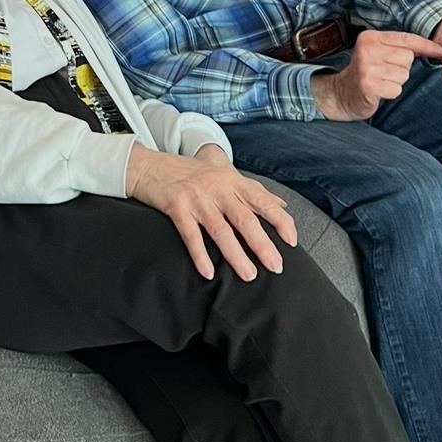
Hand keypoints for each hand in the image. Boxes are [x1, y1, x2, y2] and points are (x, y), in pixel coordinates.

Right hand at [126, 144, 298, 281]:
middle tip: (276, 266)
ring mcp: (197, 198)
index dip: (280, 220)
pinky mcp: (176, 207)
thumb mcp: (224, 174)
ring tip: (249, 275)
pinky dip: (200, 255)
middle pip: (245, 219)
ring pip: (221, 230)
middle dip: (262, 244)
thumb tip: (281, 205)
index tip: (292, 241)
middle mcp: (217, 188)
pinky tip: (208, 272)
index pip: (263, 201)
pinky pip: (191, 235)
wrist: (149, 166)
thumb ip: (253, 190)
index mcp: (232, 180)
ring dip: (236, 255)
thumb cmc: (190, 173)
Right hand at [311, 29, 441, 121]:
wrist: (342, 94)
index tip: (440, 50)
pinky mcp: (369, 85)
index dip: (425, 45)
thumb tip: (434, 48)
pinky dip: (390, 92)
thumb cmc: (366, 72)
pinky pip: (396, 89)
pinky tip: (378, 90)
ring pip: (403, 74)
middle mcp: (367, 50)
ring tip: (380, 81)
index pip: (405, 39)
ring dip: (396, 81)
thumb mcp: (378, 52)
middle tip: (384, 72)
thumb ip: (399, 47)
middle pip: (407, 58)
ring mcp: (367, 68)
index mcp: (370, 37)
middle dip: (402, 68)